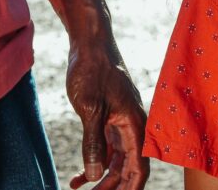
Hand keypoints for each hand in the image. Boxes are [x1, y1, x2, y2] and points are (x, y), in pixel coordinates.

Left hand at [66, 39, 149, 189]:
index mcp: (134, 124)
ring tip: (78, 188)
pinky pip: (106, 147)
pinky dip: (94, 161)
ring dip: (100, 176)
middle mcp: (132, 125)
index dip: (131, 188)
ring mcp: (121, 121)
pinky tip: (78, 175)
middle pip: (128, 167)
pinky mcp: (110, 116)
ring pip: (116, 159)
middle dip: (112, 186)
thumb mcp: (90, 110)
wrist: (90, 43)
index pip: (139, 166)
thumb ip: (93, 144)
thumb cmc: (92, 71)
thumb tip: (95, 176)